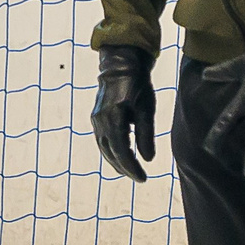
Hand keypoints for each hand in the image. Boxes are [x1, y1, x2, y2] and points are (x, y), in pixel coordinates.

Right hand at [90, 45, 156, 181]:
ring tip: (130, 171)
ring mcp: (96, 120)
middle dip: (124, 168)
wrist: (121, 65)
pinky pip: (102, 141)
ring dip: (116, 162)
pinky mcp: (96, 118)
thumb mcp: (146, 109)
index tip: (143, 178)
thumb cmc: (138, 85)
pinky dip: (112, 152)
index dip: (132, 167)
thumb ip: (146, 135)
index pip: (122, 152)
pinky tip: (121, 156)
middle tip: (139, 177)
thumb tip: (148, 159)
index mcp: (114, 118)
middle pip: (111, 153)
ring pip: (105, 149)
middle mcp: (101, 121)